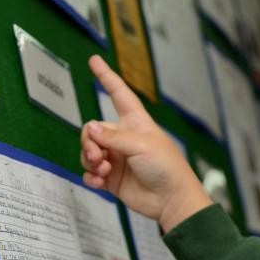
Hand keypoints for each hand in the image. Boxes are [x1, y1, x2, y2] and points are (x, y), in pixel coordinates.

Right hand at [82, 55, 210, 231]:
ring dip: (89, 160)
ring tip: (102, 170)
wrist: (171, 199)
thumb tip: (90, 129)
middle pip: (92, 130)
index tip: (94, 60)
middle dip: (89, 142)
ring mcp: (116, 158)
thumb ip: (112, 137)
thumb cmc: (165, 166)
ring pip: (88, 152)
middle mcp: (123, 138)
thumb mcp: (141, 145)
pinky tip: (99, 182)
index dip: (106, 76)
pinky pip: (90, 173)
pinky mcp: (111, 179)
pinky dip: (90, 177)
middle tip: (97, 156)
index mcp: (135, 122)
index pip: (118, 93)